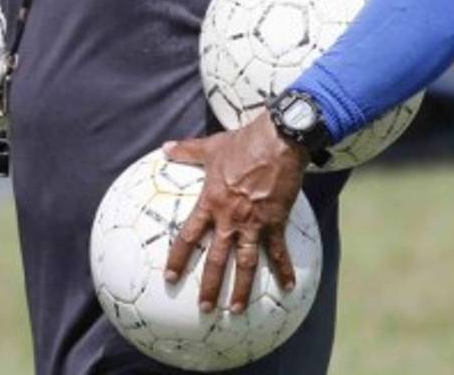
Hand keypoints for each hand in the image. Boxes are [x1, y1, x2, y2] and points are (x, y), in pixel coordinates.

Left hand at [162, 113, 307, 313]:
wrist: (277, 142)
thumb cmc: (242, 143)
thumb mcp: (210, 147)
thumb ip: (187, 151)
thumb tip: (165, 148)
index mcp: (210, 202)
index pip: (189, 236)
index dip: (178, 258)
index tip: (170, 277)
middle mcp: (230, 218)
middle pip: (216, 259)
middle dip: (209, 286)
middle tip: (204, 309)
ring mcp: (254, 223)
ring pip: (246, 263)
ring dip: (242, 289)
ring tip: (237, 311)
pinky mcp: (276, 222)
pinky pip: (279, 252)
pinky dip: (284, 270)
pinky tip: (289, 289)